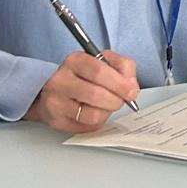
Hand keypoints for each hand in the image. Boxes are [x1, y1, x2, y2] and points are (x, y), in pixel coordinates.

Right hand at [25, 50, 139, 132]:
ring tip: (107, 106)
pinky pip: (85, 127)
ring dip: (107, 113)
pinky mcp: (56, 121)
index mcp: (75, 60)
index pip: (99, 71)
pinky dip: (97, 122)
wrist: (55, 90)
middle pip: (95, 94)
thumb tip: (131, 87)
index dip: (119, 83)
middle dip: (116, 100)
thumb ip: (123, 67)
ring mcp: (55, 102)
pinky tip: (95, 112)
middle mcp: (60, 80)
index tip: (131, 92)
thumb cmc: (84, 75)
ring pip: (91, 115)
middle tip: (122, 101)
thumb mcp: (104, 61)